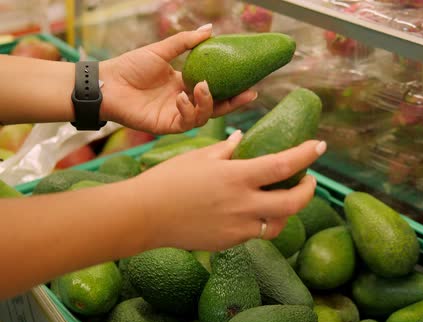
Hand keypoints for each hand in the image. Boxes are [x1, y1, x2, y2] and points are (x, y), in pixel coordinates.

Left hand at [98, 24, 257, 134]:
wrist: (107, 82)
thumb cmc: (130, 66)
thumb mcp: (162, 50)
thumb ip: (186, 42)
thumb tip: (211, 29)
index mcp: (184, 85)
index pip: (214, 89)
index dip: (233, 89)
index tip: (250, 84)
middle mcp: (184, 102)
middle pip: (216, 107)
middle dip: (234, 103)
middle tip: (248, 94)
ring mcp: (176, 115)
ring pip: (204, 116)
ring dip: (207, 102)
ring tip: (200, 86)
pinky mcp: (167, 126)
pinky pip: (186, 123)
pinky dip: (188, 110)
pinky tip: (181, 97)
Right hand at [132, 130, 326, 250]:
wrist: (144, 217)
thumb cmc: (168, 180)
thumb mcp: (200, 157)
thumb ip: (228, 148)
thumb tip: (245, 137)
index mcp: (236, 177)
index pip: (283, 165)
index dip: (306, 155)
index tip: (319, 146)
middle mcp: (243, 204)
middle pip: (294, 203)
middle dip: (309, 191)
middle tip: (309, 180)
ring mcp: (237, 227)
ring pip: (278, 224)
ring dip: (288, 210)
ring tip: (283, 197)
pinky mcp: (229, 242)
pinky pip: (256, 233)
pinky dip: (263, 221)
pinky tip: (255, 210)